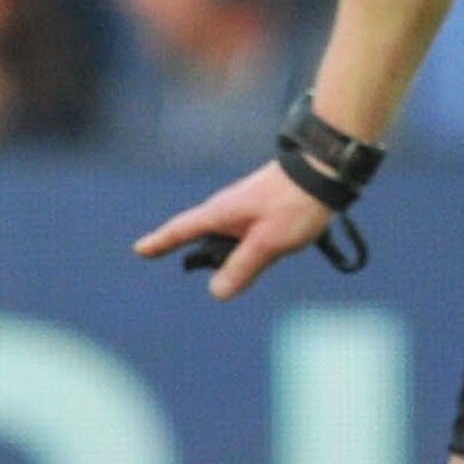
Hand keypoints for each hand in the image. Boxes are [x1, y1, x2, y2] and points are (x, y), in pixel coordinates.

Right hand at [137, 157, 335, 297]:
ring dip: (245, 255)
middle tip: (242, 266)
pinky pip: (250, 235)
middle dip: (217, 259)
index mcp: (220, 214)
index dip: (160, 243)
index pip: (181, 231)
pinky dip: (257, 247)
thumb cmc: (294, 204)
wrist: (323, 170)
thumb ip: (242, 268)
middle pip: (208, 241)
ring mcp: (244, 207)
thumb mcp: (268, 243)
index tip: (139, 250)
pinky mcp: (261, 209)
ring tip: (275, 249)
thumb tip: (216, 292)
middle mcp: (226, 209)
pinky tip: (282, 245)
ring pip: (232, 240)